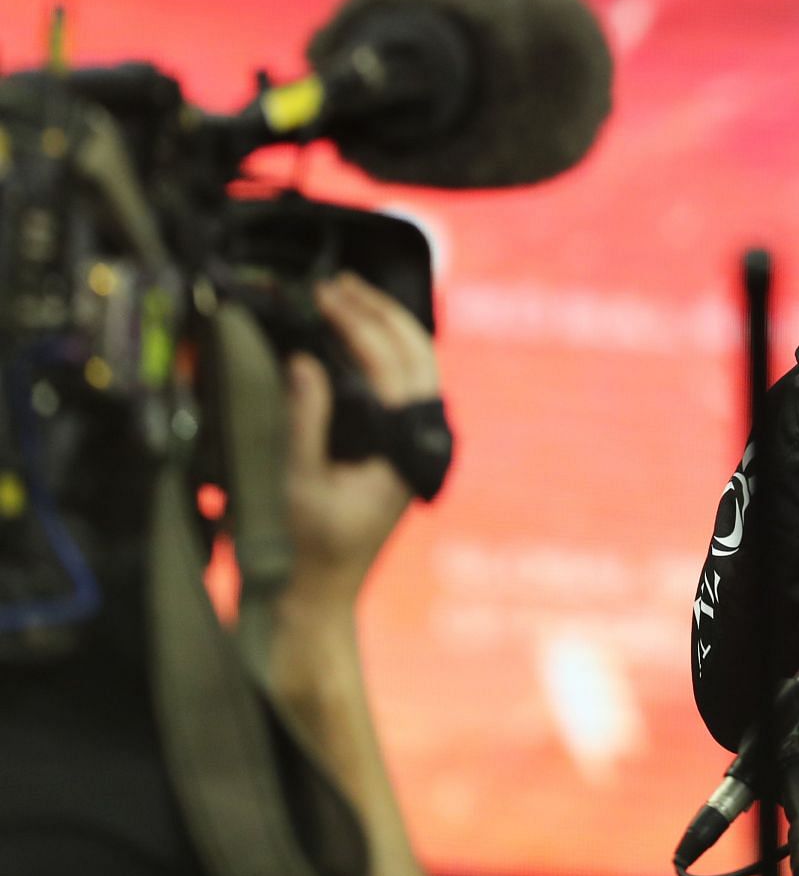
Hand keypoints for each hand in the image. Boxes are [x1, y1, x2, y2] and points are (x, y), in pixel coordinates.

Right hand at [282, 272, 440, 609]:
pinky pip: (406, 385)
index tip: (325, 296)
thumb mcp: (298, 481)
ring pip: (418, 366)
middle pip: (418, 355)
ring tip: (349, 296)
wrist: (322, 591)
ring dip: (387, 326)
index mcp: (406, 447)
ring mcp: (418, 442)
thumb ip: (305, 419)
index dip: (358, 324)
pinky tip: (359, 335)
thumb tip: (306, 361)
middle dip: (381, 312)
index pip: (391, 367)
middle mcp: (423, 440)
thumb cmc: (309, 545)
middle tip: (341, 284)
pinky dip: (386, 352)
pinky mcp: (403, 446)